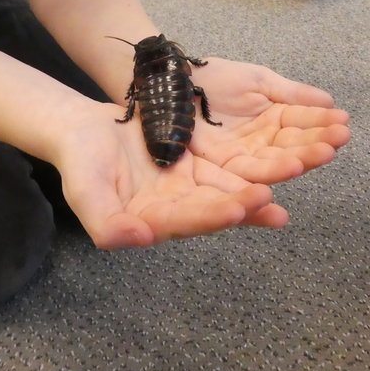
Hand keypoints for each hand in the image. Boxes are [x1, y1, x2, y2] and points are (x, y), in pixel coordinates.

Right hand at [54, 103, 291, 249]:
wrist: (83, 130)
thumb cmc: (79, 161)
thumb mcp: (84, 191)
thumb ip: (105, 223)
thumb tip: (139, 239)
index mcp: (151, 221)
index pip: (185, 221)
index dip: (210, 215)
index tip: (236, 209)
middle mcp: (177, 211)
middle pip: (216, 209)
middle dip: (245, 205)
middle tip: (272, 196)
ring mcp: (190, 190)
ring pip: (230, 191)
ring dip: (260, 187)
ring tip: (290, 177)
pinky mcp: (198, 168)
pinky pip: (231, 171)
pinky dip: (254, 168)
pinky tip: (282, 165)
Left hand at [185, 58, 350, 183]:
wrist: (173, 82)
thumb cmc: (215, 78)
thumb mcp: (258, 80)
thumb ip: (292, 93)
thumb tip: (329, 101)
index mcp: (273, 121)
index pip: (302, 125)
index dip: (322, 125)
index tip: (344, 123)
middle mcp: (262, 144)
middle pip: (293, 148)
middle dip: (317, 143)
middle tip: (340, 139)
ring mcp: (243, 159)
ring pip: (276, 163)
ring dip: (301, 159)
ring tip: (323, 152)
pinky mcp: (222, 170)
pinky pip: (248, 174)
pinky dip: (271, 173)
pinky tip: (292, 167)